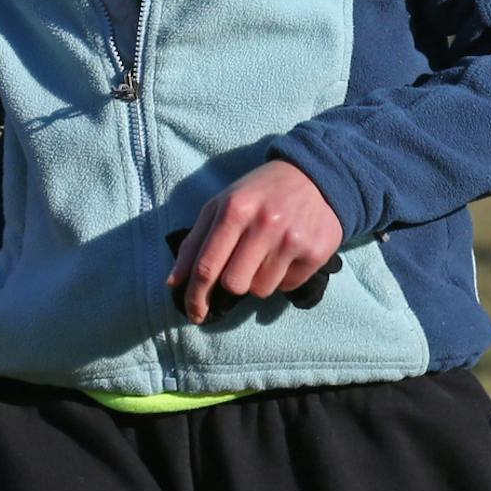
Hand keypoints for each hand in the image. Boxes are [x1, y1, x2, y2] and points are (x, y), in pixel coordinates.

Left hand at [167, 161, 342, 323]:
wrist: (312, 176)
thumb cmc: (256, 195)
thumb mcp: (220, 206)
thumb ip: (195, 242)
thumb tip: (173, 282)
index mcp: (234, 209)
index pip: (206, 265)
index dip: (195, 296)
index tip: (192, 313)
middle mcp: (264, 224)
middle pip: (233, 284)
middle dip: (231, 282)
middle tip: (239, 265)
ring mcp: (293, 239)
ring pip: (260, 290)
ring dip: (257, 280)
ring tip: (265, 253)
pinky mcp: (317, 252)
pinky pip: (287, 286)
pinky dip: (281, 277)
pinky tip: (285, 254)